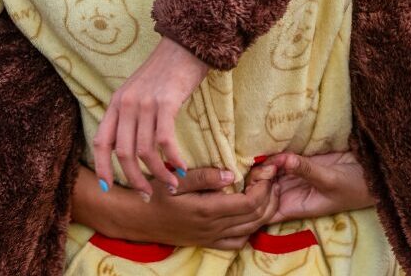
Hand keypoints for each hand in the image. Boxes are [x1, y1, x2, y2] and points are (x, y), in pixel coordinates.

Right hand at [89, 164, 280, 249]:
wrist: (137, 218)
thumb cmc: (155, 193)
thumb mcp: (177, 178)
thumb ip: (205, 176)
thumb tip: (232, 174)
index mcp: (208, 210)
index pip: (249, 202)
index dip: (263, 186)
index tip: (268, 168)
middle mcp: (213, 228)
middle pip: (255, 217)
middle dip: (269, 196)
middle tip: (273, 176)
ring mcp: (211, 237)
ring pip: (249, 230)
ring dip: (264, 211)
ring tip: (268, 190)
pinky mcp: (207, 242)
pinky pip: (237, 241)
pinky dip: (250, 229)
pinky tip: (250, 214)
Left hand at [93, 37, 208, 194]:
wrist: (184, 45)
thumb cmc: (164, 72)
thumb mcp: (138, 91)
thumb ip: (130, 115)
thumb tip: (128, 149)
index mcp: (117, 102)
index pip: (101, 141)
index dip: (103, 167)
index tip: (109, 187)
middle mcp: (127, 103)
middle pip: (123, 153)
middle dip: (135, 179)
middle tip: (148, 194)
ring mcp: (145, 102)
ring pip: (145, 150)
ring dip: (159, 173)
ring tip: (171, 184)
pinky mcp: (166, 102)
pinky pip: (165, 140)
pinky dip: (173, 159)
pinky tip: (181, 168)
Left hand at [257, 151, 373, 221]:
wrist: (370, 172)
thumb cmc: (353, 186)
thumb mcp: (330, 180)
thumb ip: (306, 170)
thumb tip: (283, 160)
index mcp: (295, 206)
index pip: (265, 212)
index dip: (253, 203)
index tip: (250, 187)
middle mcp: (290, 192)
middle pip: (261, 191)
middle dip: (255, 180)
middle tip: (258, 164)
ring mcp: (292, 175)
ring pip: (267, 174)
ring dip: (261, 165)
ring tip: (261, 154)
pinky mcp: (297, 161)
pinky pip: (278, 159)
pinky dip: (270, 155)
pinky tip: (264, 146)